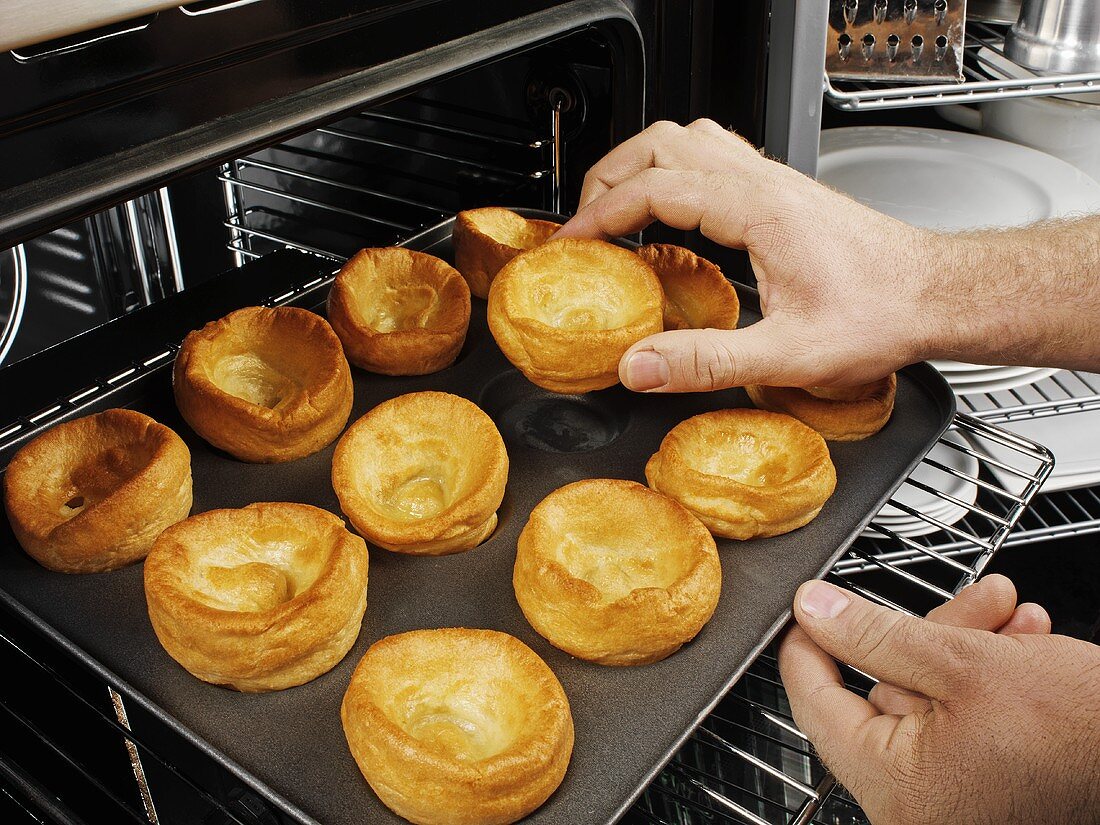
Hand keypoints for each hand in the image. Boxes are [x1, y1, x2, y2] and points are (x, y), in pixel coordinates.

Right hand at [555, 119, 941, 391]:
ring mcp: (773, 181)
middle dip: (609, 176)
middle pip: (661, 142)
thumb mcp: (788, 354)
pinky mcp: (783, 193)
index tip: (572, 242)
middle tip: (584, 223)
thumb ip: (706, 362)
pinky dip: (675, 173)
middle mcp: (762, 181)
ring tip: (615, 209)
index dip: (601, 212)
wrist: (937, 295)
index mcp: (756, 208)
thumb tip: (641, 366)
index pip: (655, 187)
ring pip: (688, 138)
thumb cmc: (882, 314)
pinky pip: (713, 157)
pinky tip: (673, 215)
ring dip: (641, 165)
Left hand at [777, 577, 1099, 824]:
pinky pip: (962, 719)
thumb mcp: (961, 662)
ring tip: (1008, 613)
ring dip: (964, 645)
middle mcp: (916, 805)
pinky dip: (984, 675)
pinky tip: (1021, 641)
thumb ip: (874, 633)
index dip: (811, 642)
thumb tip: (813, 609)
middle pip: (887, 690)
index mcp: (893, 785)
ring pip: (931, 695)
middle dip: (927, 632)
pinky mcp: (985, 784)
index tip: (810, 606)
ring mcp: (952, 798)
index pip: (814, 701)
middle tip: (967, 597)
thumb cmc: (1079, 729)